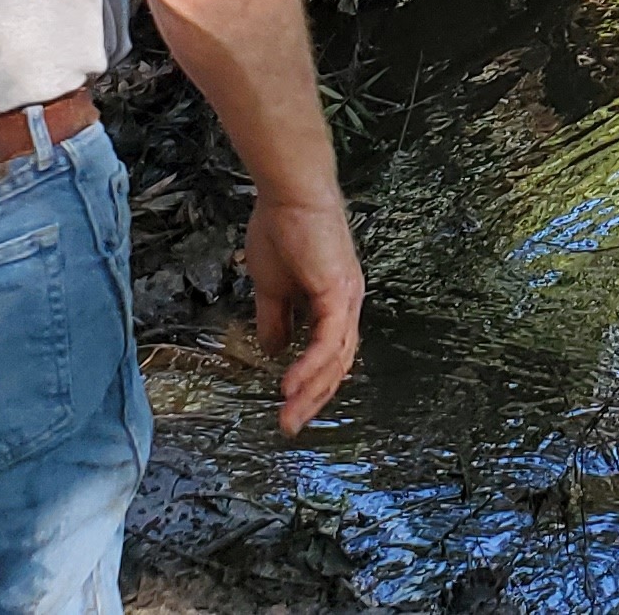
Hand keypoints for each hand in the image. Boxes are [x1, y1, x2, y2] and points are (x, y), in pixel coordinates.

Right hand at [244, 189, 362, 434]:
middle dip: (313, 399)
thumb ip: (275, 319)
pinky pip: (328, 340)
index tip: (289, 408)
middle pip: (338, 364)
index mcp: (333, 303)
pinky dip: (311, 366)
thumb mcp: (271, 285)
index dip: (311, 384)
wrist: (290, 193)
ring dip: (312, 391)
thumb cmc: (281, 229)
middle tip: (290, 425)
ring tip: (288, 415)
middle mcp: (346, 304)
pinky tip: (291, 385)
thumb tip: (274, 351)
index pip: (329, 355)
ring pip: (337, 359)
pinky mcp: (338, 293)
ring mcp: (346, 299)